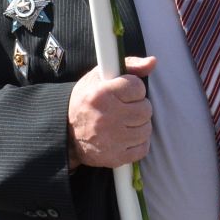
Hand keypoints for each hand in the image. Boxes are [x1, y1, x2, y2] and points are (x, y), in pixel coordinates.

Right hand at [66, 55, 155, 169]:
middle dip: (139, 107)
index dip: (135, 89)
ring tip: (125, 122)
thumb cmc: (86, 101)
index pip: (137, 87)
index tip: (126, 92)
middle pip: (145, 109)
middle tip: (127, 108)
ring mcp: (111, 140)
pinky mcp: (115, 157)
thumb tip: (153, 62)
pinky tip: (126, 136)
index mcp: (101, 94)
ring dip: (140, 125)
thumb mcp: (100, 76)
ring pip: (146, 129)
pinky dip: (138, 143)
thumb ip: (129, 66)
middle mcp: (106, 117)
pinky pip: (143, 148)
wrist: (66, 133)